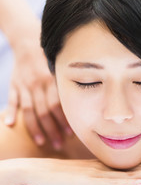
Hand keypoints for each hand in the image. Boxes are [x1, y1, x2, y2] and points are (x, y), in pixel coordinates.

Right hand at [1, 158, 140, 184]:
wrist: (40, 173)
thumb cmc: (62, 178)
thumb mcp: (88, 179)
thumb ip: (104, 181)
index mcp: (109, 168)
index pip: (137, 166)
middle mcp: (109, 169)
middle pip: (140, 167)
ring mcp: (101, 175)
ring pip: (132, 173)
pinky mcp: (90, 183)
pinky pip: (113, 184)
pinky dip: (129, 183)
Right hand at [4, 22, 71, 149]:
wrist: (28, 40)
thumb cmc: (51, 57)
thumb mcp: (61, 67)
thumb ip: (69, 83)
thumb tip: (86, 101)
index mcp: (52, 80)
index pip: (58, 105)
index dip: (63, 120)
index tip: (70, 134)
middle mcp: (38, 83)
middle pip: (44, 111)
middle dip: (52, 129)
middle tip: (59, 145)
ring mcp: (24, 85)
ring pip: (29, 110)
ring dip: (35, 128)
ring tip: (41, 142)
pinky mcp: (14, 84)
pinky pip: (12, 100)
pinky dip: (11, 112)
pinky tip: (10, 125)